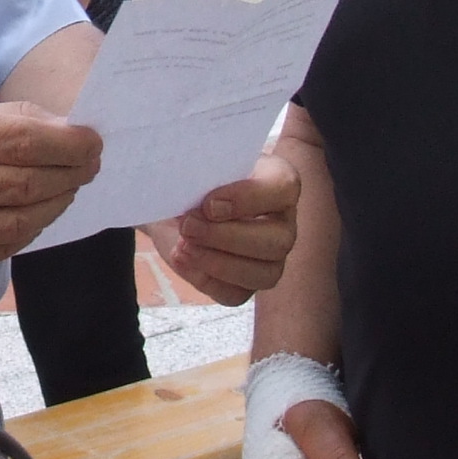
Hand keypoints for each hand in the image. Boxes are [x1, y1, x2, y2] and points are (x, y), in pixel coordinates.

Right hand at [0, 100, 102, 275]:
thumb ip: (0, 120)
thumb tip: (62, 128)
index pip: (22, 141)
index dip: (67, 144)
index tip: (92, 141)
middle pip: (27, 184)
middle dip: (70, 174)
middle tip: (89, 165)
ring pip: (20, 222)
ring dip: (56, 205)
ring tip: (68, 189)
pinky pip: (0, 249)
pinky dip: (28, 230)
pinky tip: (37, 213)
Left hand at [145, 150, 301, 303]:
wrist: (175, 201)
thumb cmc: (195, 177)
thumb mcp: (199, 164)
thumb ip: (205, 171)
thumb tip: (200, 199)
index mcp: (279, 182)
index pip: (283, 189)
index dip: (247, 199)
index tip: (209, 203)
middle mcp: (283, 222)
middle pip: (277, 242)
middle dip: (226, 237)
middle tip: (188, 225)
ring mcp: (269, 258)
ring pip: (264, 274)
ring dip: (217, 262)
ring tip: (183, 244)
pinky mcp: (246, 285)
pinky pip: (235, 294)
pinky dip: (204, 278)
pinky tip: (182, 257)